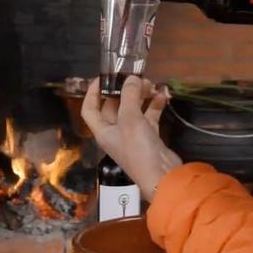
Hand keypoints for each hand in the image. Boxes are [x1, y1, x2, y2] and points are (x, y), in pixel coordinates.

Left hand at [81, 76, 182, 200]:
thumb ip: (129, 95)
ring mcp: (133, 135)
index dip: (92, 92)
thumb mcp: (130, 119)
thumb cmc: (138, 148)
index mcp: (103, 130)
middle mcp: (115, 132)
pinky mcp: (149, 137)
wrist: (162, 175)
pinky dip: (154, 105)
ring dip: (141, 96)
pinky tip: (162, 95)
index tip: (102, 77)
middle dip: (124, 90)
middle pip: (114, 106)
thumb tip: (131, 78)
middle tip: (136, 77)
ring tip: (151, 83)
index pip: (90, 109)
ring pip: (133, 110)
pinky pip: (149, 116)